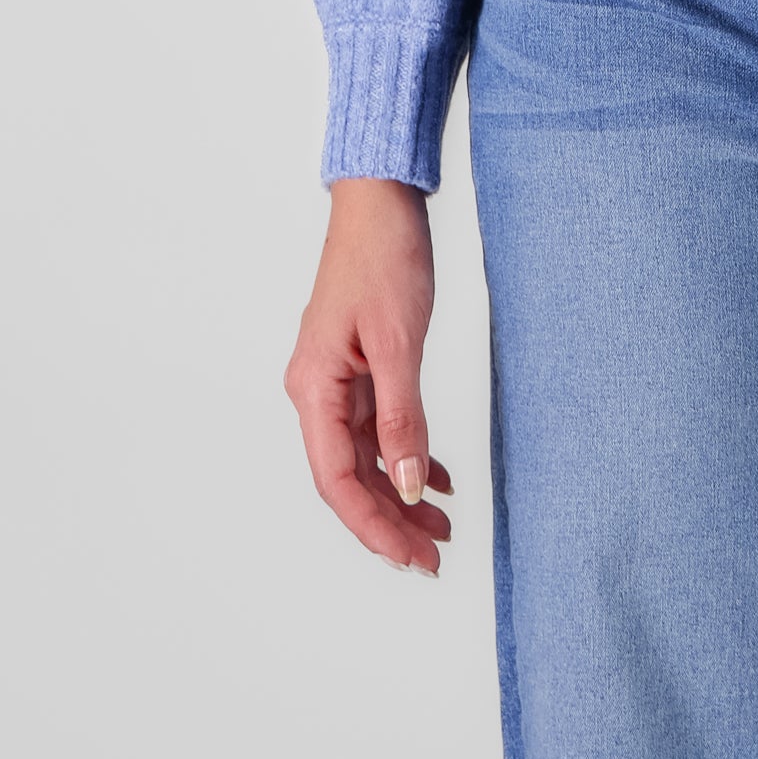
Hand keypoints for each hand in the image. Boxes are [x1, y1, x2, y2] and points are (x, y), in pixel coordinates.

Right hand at [285, 178, 451, 573]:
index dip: (374, 525)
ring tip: (443, 527)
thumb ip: (402, 418)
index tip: (410, 558)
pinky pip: (379, 427)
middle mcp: (318, 391)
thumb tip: (407, 484)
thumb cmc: (383, 257)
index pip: (338, 480)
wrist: (382, 200)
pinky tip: (438, 476)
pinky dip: (407, 453)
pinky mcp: (361, 366)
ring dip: (401, 492)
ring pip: (367, 456)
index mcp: (314, 389)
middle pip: (350, 476)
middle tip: (435, 555)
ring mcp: (338, 380)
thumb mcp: (399, 342)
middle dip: (391, 519)